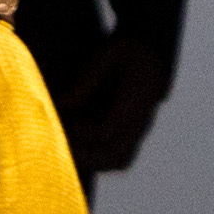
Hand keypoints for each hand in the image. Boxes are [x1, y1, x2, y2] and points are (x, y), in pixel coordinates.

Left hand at [58, 33, 172, 175]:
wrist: (153, 54)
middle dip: (86, 157)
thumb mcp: (108, 55)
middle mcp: (141, 120)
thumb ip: (87, 80)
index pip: (110, 127)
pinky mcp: (133, 134)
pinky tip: (76, 147)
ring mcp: (139, 130)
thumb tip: (61, 104)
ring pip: (120, 160)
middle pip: (119, 155)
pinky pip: (118, 157)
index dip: (85, 131)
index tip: (66, 120)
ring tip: (67, 151)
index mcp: (137, 98)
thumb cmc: (127, 52)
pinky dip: (96, 159)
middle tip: (61, 146)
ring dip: (92, 162)